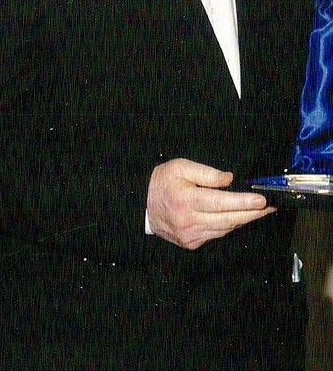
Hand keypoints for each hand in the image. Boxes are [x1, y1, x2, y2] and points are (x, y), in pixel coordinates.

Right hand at [146, 158, 275, 249]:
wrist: (141, 204)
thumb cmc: (162, 182)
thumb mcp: (180, 167)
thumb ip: (206, 173)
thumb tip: (229, 180)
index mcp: (186, 200)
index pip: (221, 203)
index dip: (243, 202)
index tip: (261, 200)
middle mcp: (189, 221)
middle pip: (228, 219)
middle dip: (252, 213)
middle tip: (269, 207)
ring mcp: (190, 235)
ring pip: (224, 229)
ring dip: (243, 220)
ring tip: (259, 212)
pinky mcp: (191, 243)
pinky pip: (216, 234)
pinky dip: (229, 226)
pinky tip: (238, 218)